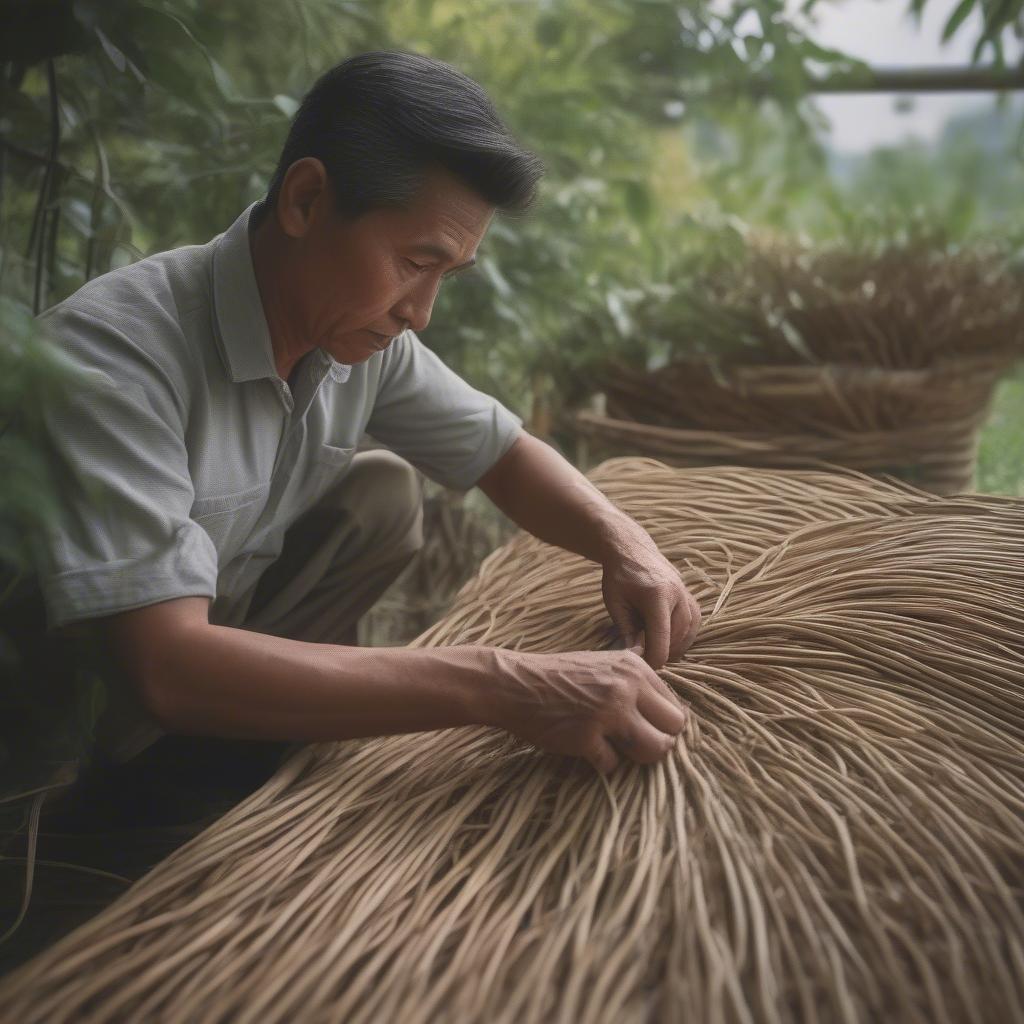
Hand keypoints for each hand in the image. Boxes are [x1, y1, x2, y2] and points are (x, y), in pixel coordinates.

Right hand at [488, 648, 686, 774]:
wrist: (514, 684)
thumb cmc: (558, 675)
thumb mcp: (602, 661)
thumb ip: (634, 673)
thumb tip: (665, 683)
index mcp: (634, 668)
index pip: (675, 706)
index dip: (662, 723)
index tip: (644, 728)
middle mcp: (626, 688)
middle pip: (674, 729)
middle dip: (658, 742)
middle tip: (636, 744)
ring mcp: (608, 714)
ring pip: (654, 750)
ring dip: (637, 756)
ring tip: (617, 749)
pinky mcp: (587, 738)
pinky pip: (614, 765)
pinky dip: (602, 762)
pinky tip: (587, 749)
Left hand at [601, 537, 700, 669]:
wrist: (632, 549)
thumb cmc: (619, 577)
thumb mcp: (615, 603)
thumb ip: (626, 631)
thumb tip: (635, 658)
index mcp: (657, 596)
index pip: (661, 640)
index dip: (652, 660)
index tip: (639, 668)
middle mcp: (678, 595)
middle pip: (676, 640)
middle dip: (660, 654)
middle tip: (643, 658)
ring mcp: (688, 596)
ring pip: (688, 635)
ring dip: (673, 647)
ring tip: (654, 649)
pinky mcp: (692, 598)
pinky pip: (694, 625)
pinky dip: (683, 637)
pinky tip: (668, 640)